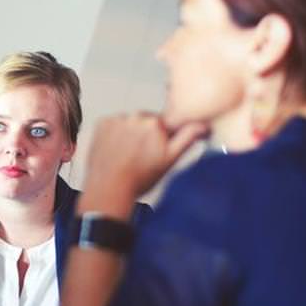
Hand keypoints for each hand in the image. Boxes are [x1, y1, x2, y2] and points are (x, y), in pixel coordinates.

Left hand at [83, 113, 207, 198]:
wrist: (109, 189)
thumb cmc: (139, 179)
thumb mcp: (170, 160)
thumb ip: (187, 138)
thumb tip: (203, 125)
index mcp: (156, 123)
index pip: (165, 124)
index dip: (163, 138)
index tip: (156, 149)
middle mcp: (136, 117)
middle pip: (146, 122)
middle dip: (146, 135)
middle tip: (141, 157)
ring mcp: (117, 119)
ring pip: (129, 123)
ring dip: (129, 134)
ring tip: (126, 155)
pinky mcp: (102, 124)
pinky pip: (113, 124)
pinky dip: (114, 134)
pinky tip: (115, 150)